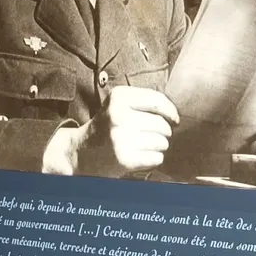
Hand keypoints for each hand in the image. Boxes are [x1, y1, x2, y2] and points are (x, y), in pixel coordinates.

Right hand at [48, 86, 178, 176]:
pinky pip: (156, 157)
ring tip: (145, 146)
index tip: (175, 119)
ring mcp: (120, 138)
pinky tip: (142, 156)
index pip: (158, 101)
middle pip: (162, 125)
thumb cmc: (107, 127)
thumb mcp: (118, 104)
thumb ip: (144, 102)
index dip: (172, 112)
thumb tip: (176, 114)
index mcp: (118, 97)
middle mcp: (118, 115)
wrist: (80, 153)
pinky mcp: (124, 158)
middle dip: (164, 133)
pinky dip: (154, 159)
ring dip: (160, 146)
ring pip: (162, 142)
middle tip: (153, 136)